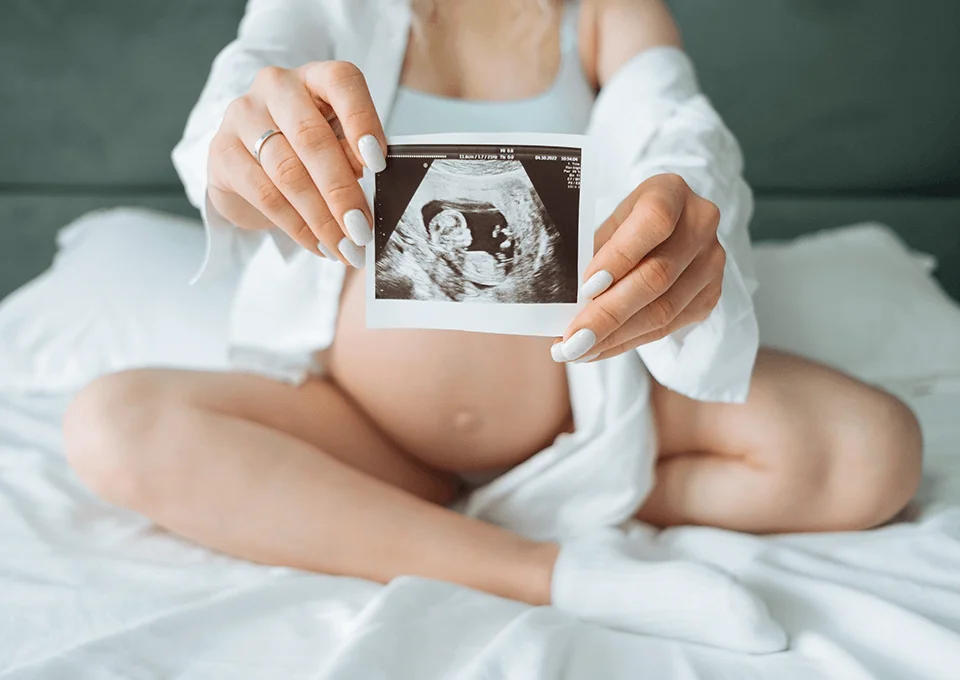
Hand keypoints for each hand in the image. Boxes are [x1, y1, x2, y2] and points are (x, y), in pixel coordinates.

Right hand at [206, 61, 386, 267]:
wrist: (248, 166)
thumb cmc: (306, 150)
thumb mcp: (337, 142)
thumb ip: (353, 153)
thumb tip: (370, 184)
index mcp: (315, 77)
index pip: (341, 82)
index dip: (362, 121)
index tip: (378, 164)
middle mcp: (276, 86)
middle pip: (311, 138)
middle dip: (342, 191)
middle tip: (362, 229)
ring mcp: (243, 115)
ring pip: (288, 172)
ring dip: (322, 218)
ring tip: (345, 247)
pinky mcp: (222, 151)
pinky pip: (264, 195)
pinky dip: (296, 227)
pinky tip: (318, 245)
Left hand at [551, 174, 725, 362]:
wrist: (669, 230)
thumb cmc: (625, 226)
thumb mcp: (608, 225)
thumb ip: (592, 255)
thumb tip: (561, 302)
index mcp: (671, 192)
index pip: (653, 222)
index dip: (620, 256)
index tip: (586, 287)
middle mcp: (701, 223)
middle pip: (657, 276)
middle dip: (607, 314)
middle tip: (571, 341)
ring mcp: (711, 261)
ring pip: (663, 310)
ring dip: (615, 337)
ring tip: (577, 351)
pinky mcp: (711, 294)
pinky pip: (668, 327)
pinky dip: (628, 342)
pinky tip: (599, 349)